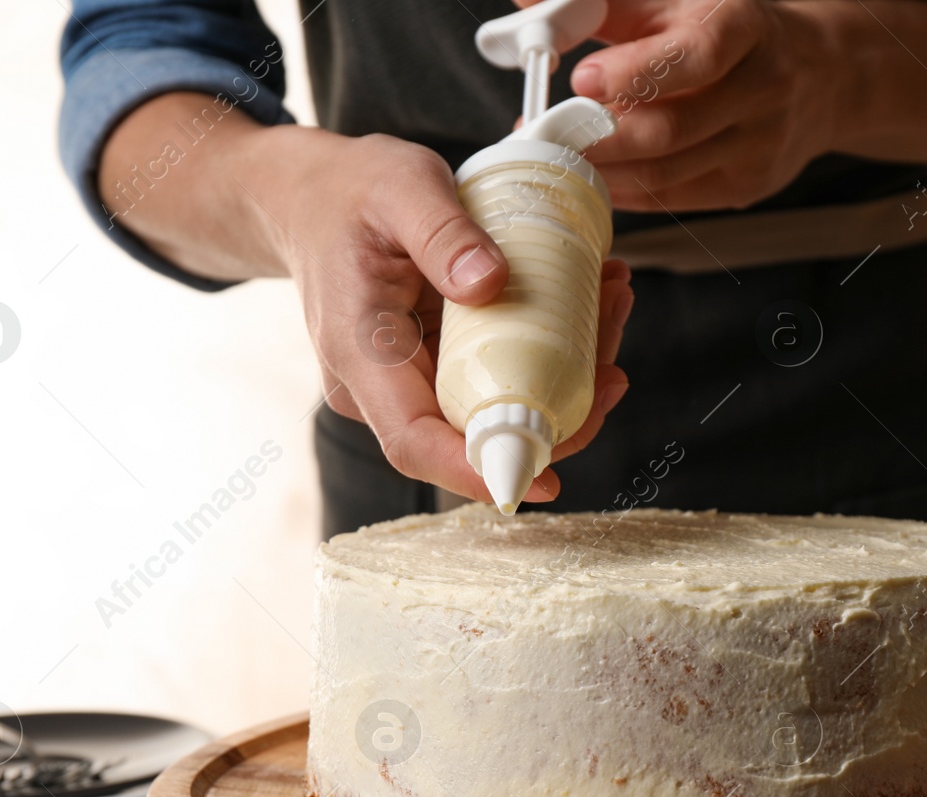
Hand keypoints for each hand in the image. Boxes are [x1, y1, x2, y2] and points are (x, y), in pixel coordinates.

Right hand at [99, 96, 633, 504]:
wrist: (311, 198)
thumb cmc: (350, 191)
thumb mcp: (400, 188)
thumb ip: (442, 234)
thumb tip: (492, 284)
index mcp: (361, 351)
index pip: (415, 441)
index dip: (476, 470)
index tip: (541, 479)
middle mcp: (382, 385)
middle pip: (471, 436)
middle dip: (555, 416)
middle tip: (615, 369)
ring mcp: (410, 382)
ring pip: (495, 410)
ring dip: (565, 381)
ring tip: (611, 312)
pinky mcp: (436, 369)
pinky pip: (497, 380)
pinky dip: (548, 355)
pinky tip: (589, 307)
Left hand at [545, 0, 839, 212]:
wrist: (817, 75)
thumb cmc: (726, 32)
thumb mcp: (674, 1)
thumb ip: (603, 4)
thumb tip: (527, 2)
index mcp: (744, 27)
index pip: (695, 56)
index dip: (636, 73)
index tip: (582, 79)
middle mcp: (762, 88)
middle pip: (672, 128)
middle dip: (599, 137)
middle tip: (546, 134)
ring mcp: (759, 145)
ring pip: (667, 172)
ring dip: (603, 170)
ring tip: (558, 157)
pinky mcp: (748, 186)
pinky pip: (672, 197)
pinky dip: (624, 190)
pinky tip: (594, 175)